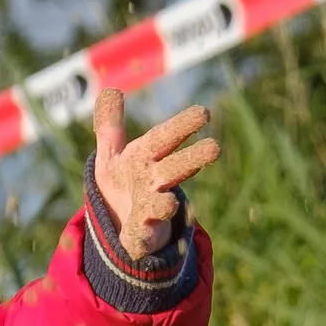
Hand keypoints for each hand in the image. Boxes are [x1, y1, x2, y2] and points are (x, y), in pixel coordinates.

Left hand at [90, 82, 217, 259]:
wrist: (123, 223)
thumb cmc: (123, 181)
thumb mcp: (111, 153)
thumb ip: (110, 125)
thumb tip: (111, 89)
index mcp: (145, 158)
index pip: (164, 139)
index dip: (182, 126)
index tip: (204, 113)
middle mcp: (153, 182)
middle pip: (174, 169)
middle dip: (193, 159)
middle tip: (215, 148)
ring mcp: (150, 210)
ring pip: (161, 205)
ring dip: (164, 204)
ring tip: (170, 203)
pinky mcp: (141, 235)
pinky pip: (141, 236)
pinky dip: (142, 236)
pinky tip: (143, 237)